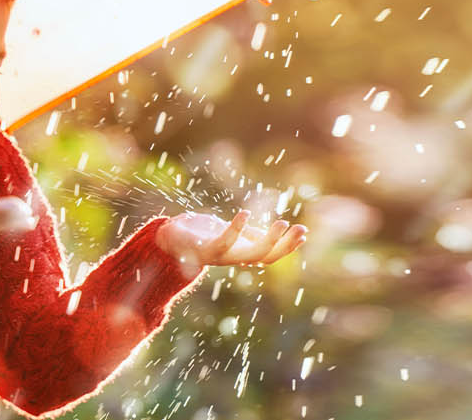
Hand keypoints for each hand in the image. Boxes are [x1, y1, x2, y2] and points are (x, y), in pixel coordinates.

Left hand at [157, 210, 305, 267]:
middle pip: (264, 258)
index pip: (269, 255)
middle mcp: (231, 258)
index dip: (287, 247)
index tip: (304, 233)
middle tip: (301, 228)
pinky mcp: (202, 249)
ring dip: (268, 241)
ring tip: (282, 223)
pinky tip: (245, 213)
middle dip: (284, 246)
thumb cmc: (199, 234)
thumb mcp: (228, 232)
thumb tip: (271, 233)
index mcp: (239, 253)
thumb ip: (248, 235)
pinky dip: (235, 230)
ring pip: (249, 255)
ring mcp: (218, 256)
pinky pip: (223, 242)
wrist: (167, 238)